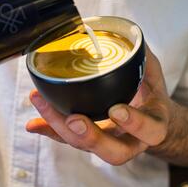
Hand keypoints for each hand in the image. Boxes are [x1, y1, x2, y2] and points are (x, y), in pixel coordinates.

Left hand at [26, 46, 173, 165]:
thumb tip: (128, 34)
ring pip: (85, 146)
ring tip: (41, 103)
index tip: (116, 109)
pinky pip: (69, 139)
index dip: (134, 123)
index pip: (150, 130)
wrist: (151, 117)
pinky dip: (50, 130)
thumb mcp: (153, 72)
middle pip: (113, 152)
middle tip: (74, 120)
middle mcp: (131, 140)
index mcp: (153, 124)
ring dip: (60, 127)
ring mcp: (108, 142)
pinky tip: (33, 124)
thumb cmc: (151, 92)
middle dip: (91, 137)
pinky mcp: (90, 139)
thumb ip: (141, 57)